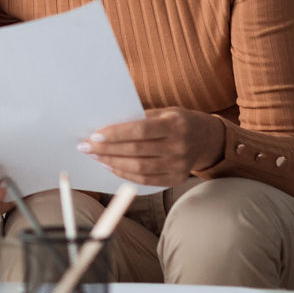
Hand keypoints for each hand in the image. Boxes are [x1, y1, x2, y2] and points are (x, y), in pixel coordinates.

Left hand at [79, 107, 224, 186]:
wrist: (207, 139)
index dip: (115, 134)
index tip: (93, 135)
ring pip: (139, 168)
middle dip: (106, 150)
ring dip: (112, 163)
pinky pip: (146, 180)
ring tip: (96, 157)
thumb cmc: (177, 121)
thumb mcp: (163, 112)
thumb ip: (138, 118)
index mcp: (175, 124)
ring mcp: (179, 165)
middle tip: (86, 148)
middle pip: (136, 151)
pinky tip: (111, 166)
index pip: (139, 130)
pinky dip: (125, 174)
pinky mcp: (177, 179)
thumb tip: (104, 127)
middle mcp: (179, 146)